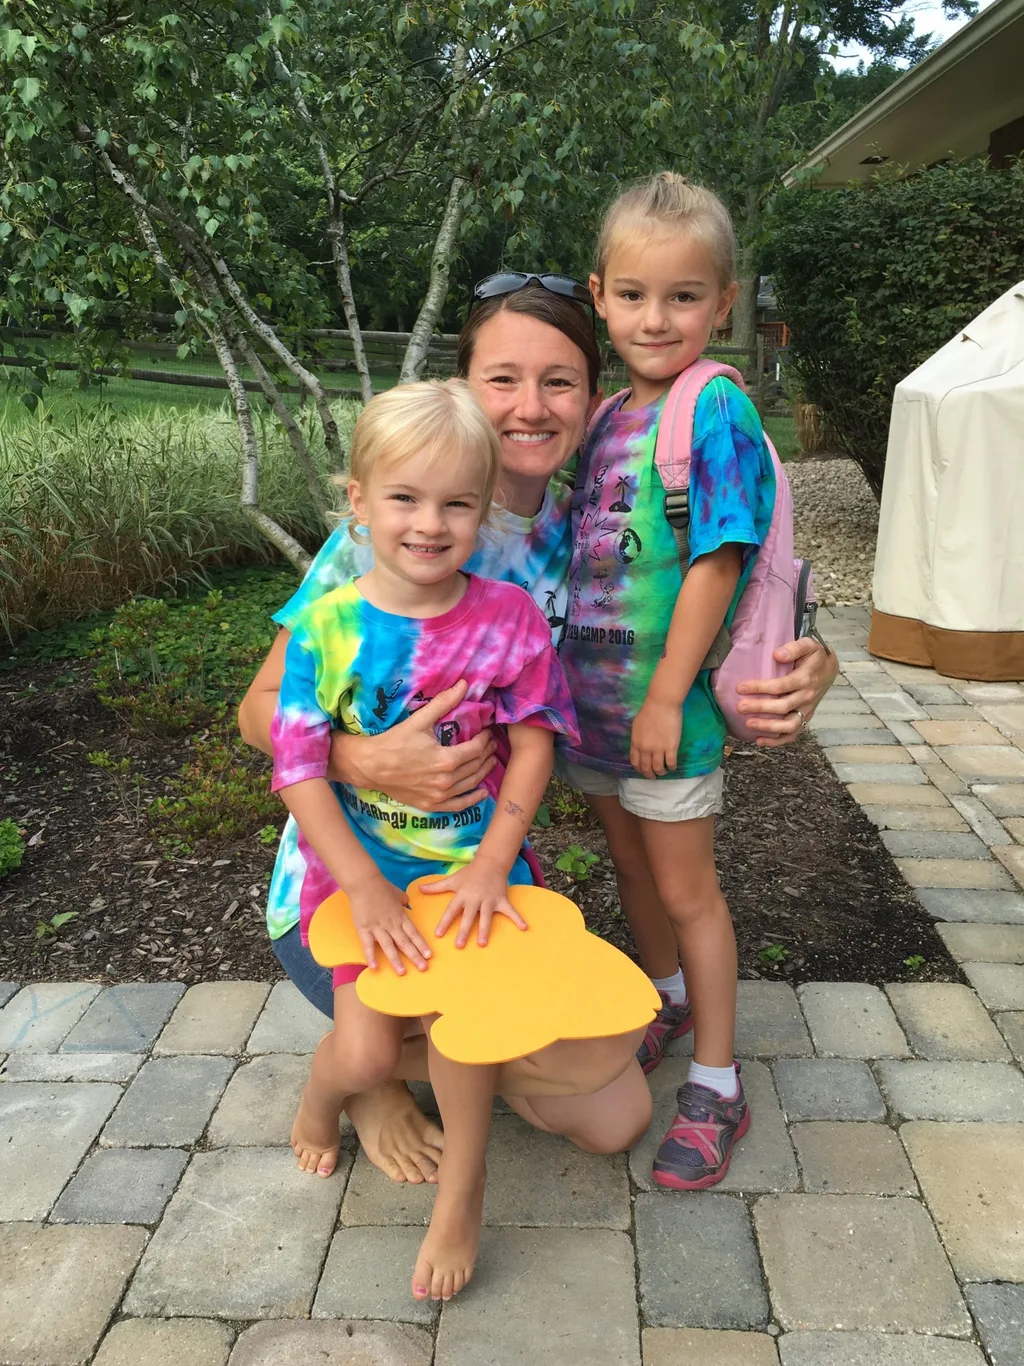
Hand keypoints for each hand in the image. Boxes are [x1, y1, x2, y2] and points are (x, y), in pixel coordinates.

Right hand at [329, 680, 496, 810]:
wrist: (370, 766)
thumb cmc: (394, 742)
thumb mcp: (419, 720)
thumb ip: (444, 702)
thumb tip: (464, 684)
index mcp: (446, 760)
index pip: (476, 749)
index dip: (484, 740)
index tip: (487, 732)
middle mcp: (446, 781)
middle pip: (476, 766)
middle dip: (486, 753)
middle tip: (490, 743)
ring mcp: (439, 796)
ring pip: (471, 784)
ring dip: (483, 772)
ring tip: (489, 760)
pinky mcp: (431, 805)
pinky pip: (458, 805)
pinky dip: (472, 799)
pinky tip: (481, 792)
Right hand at [349, 876, 432, 973]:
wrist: (364, 882)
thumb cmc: (381, 886)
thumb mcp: (397, 892)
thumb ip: (403, 900)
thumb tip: (408, 902)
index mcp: (401, 916)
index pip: (414, 933)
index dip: (421, 945)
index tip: (429, 955)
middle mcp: (391, 924)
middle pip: (405, 942)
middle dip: (414, 956)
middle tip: (423, 968)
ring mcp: (378, 927)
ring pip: (389, 946)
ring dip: (396, 960)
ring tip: (402, 972)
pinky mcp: (364, 929)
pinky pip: (368, 945)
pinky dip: (371, 956)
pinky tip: (374, 968)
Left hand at [421, 856, 527, 947]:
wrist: (490, 862)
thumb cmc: (469, 874)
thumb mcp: (452, 880)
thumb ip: (436, 886)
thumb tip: (418, 889)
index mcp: (462, 895)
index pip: (451, 910)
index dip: (444, 922)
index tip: (438, 935)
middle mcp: (475, 899)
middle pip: (468, 917)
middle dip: (464, 930)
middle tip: (459, 945)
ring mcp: (489, 900)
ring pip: (486, 917)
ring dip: (484, 930)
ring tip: (481, 943)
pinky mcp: (501, 900)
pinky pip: (510, 911)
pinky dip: (518, 919)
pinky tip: (524, 928)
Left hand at [630, 696, 681, 776]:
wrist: (662, 703)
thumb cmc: (649, 711)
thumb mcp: (637, 725)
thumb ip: (637, 738)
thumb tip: (640, 746)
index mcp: (636, 743)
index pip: (635, 762)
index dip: (639, 769)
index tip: (643, 771)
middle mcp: (645, 749)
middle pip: (646, 767)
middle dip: (650, 774)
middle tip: (654, 776)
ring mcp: (658, 749)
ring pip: (659, 768)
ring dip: (661, 772)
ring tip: (664, 772)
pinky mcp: (671, 748)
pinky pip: (671, 763)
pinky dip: (672, 767)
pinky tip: (673, 766)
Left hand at [734, 638, 838, 746]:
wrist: (829, 669)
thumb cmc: (814, 656)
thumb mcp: (808, 645)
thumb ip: (793, 648)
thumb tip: (777, 655)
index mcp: (805, 679)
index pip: (781, 686)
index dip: (760, 688)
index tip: (740, 688)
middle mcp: (806, 697)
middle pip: (782, 707)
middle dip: (760, 708)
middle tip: (739, 707)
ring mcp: (806, 710)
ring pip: (789, 725)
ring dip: (768, 727)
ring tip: (748, 724)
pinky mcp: (805, 718)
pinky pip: (793, 734)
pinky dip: (777, 741)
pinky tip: (760, 741)